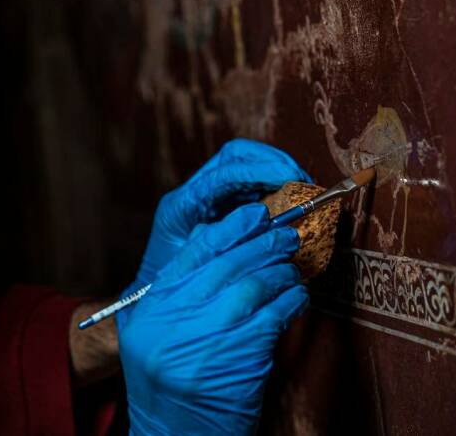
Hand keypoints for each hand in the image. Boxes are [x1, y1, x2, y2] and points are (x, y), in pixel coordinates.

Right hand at [118, 203, 307, 435]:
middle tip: (287, 235)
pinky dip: (292, 301)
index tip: (255, 214)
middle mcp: (173, 318)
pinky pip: (275, 313)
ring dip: (282, 272)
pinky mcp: (238, 357)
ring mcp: (204, 336)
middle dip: (264, 243)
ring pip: (255, 283)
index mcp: (153, 306)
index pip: (196, 250)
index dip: (231, 227)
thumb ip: (182, 291)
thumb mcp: (160, 334)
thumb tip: (218, 239)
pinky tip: (298, 298)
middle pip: (229, 262)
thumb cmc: (175, 386)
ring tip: (293, 270)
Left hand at [132, 139, 310, 291]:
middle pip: (236, 156)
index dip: (260, 171)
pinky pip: (252, 184)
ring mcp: (209, 195)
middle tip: (300, 178)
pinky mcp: (223, 203)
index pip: (225, 173)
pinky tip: (292, 198)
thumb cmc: (170, 287)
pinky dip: (275, 186)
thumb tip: (267, 232)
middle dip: (272, 161)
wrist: (154, 300)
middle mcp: (195, 192)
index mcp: (183, 204)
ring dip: (276, 170)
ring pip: (246, 164)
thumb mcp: (196, 268)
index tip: (290, 178)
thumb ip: (226, 249)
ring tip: (301, 186)